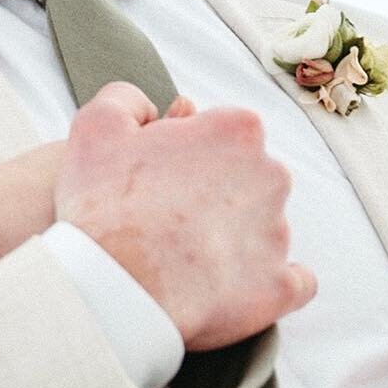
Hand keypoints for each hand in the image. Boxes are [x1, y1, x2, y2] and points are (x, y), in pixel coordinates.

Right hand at [55, 82, 315, 350]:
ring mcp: (278, 234)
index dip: (189, 154)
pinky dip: (266, 282)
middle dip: (216, 195)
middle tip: (167, 218)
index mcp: (237, 131)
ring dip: (231, 239)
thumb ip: (127, 99)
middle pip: (249, 179)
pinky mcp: (278, 286)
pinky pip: (292, 282)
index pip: (225, 133)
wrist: (113, 288)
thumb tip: (149, 107)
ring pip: (263, 229)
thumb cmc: (102, 207)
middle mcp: (271, 177)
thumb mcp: (95, 127)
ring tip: (181, 259)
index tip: (161, 176)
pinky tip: (233, 284)